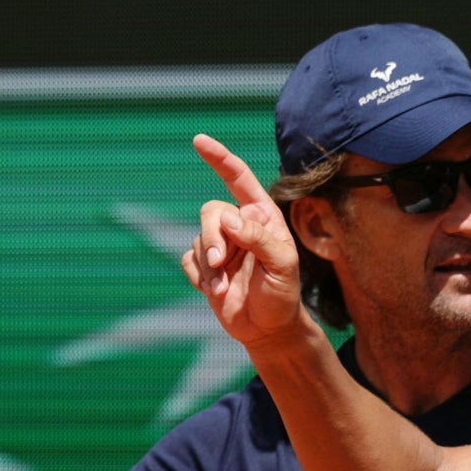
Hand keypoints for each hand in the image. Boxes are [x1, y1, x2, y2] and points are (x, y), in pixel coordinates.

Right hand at [181, 134, 304, 346]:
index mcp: (262, 218)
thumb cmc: (283, 295)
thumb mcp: (282, 266)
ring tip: (224, 288)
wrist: (268, 329)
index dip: (220, 159)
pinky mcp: (205, 266)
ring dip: (209, 266)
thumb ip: (259, 239)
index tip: (199, 141)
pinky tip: (216, 292)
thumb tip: (227, 218)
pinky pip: (188, 260)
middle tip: (221, 263)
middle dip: (212, 237)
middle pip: (210, 212)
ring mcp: (220, 246)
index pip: (239, 180)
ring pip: (197, 238)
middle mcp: (239, 226)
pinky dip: (199, 277)